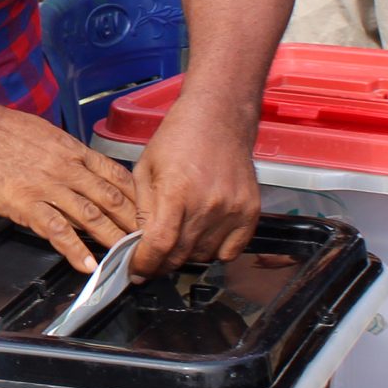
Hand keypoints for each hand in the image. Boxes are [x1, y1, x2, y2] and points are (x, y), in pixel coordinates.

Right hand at [0, 100, 139, 272]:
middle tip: (147, 243)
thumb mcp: (44, 133)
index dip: (134, 197)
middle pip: (110, 198)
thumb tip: (78, 165)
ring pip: (90, 215)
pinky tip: (87, 264)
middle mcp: (66, 168)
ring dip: (112, 239)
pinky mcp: (25, 203)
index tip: (146, 213)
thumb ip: (64, 152)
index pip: (115, 174)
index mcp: (72, 150)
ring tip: (127, 259)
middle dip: (132, 223)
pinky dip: (74, 249)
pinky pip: (57, 229)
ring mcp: (47, 186)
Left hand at [131, 114, 261, 277]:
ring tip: (178, 239)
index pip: (160, 245)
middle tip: (152, 259)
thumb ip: (142, 209)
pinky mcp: (250, 211)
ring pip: (204, 256)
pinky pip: (231, 251)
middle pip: (181, 255)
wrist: (219, 117)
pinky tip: (202, 236)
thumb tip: (138, 244)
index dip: (145, 264)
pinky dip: (214, 251)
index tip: (136, 270)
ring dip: (186, 256)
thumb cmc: (178, 138)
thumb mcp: (145, 168)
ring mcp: (233, 209)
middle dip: (161, 263)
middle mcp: (208, 204)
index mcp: (177, 191)